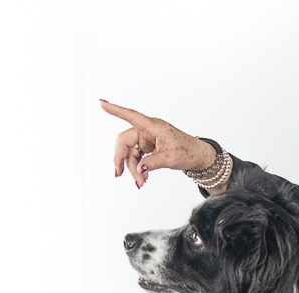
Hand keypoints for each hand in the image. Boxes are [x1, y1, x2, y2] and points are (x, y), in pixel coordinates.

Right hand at [99, 100, 216, 188]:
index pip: (131, 116)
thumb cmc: (187, 151)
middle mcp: (147, 130)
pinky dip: (138, 168)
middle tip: (118, 175)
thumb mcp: (170, 158)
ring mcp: (147, 138)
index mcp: (153, 126)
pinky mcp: (148, 147)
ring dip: (132, 168)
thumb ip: (153, 163)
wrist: (197, 156)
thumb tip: (139, 169)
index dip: (115, 110)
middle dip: (122, 159)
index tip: (101, 103)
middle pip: (126, 141)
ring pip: (130, 152)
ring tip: (141, 183)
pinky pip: (137, 157)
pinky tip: (142, 178)